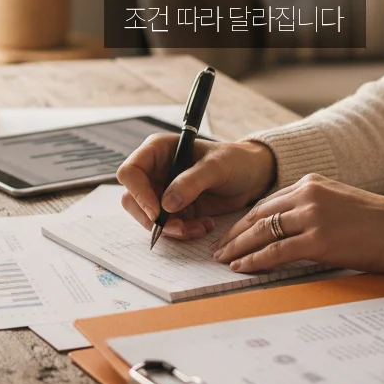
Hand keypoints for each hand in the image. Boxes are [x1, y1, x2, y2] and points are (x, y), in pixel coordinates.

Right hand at [117, 133, 275, 240]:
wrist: (252, 176)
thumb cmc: (234, 161)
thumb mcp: (217, 167)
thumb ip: (191, 182)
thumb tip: (166, 204)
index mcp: (158, 150)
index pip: (130, 172)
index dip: (138, 193)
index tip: (157, 212)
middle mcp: (155, 171)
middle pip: (133, 199)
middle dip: (153, 218)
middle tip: (179, 229)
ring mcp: (162, 191)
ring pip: (148, 217)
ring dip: (170, 229)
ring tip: (198, 228)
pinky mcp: (174, 209)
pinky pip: (166, 226)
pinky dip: (182, 232)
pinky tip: (203, 226)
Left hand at [210, 174, 383, 274]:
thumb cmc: (381, 222)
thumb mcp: (341, 203)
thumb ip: (314, 209)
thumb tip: (290, 229)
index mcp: (312, 183)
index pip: (267, 202)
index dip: (246, 220)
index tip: (233, 233)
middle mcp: (308, 195)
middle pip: (258, 215)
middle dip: (235, 233)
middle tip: (219, 248)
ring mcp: (312, 217)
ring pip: (262, 232)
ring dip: (238, 248)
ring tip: (224, 260)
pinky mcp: (319, 241)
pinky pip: (276, 252)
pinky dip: (255, 260)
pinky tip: (242, 268)